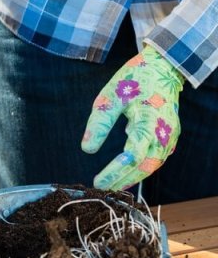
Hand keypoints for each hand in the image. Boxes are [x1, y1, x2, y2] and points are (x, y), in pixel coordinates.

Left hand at [81, 45, 183, 189]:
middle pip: (145, 165)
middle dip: (122, 179)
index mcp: (150, 121)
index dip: (115, 171)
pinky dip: (141, 169)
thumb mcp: (111, 96)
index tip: (97, 181)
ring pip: (152, 165)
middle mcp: (165, 133)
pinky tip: (125, 175)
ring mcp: (170, 136)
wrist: (161, 68)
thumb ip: (99, 123)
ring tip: (111, 186)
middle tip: (101, 188)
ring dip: (132, 177)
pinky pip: (156, 159)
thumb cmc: (133, 80)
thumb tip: (87, 149)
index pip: (133, 155)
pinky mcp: (169, 137)